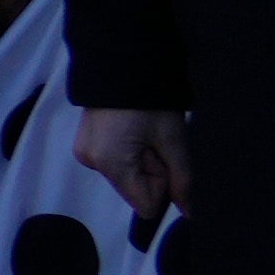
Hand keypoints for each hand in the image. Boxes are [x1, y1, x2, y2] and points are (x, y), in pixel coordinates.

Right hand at [76, 105, 190, 226]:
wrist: (124, 61)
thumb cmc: (151, 100)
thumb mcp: (173, 139)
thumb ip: (183, 179)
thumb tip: (189, 213)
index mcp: (111, 165)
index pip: (145, 204)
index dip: (162, 185)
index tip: (164, 156)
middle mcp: (92, 164)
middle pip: (134, 188)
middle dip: (151, 167)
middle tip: (154, 137)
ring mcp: (85, 152)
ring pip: (126, 174)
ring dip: (140, 157)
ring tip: (142, 128)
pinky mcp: (85, 142)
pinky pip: (114, 160)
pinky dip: (128, 150)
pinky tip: (130, 127)